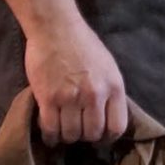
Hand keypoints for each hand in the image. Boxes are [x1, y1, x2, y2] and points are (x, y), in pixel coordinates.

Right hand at [24, 14, 129, 146]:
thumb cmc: (83, 44)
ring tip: (63, 130)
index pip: (117, 127)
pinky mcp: (48, 98)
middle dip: (85, 136)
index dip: (108, 137)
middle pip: (92, 133)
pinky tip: (50, 134)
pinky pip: (51, 128)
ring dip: (67, 136)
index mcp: (114, 86)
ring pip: (71, 134)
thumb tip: (108, 116)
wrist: (55, 27)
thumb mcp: (108, 66)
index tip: (100, 136)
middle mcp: (94, 95)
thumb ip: (110, 91)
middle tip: (78, 130)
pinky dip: (50, 136)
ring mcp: (70, 97)